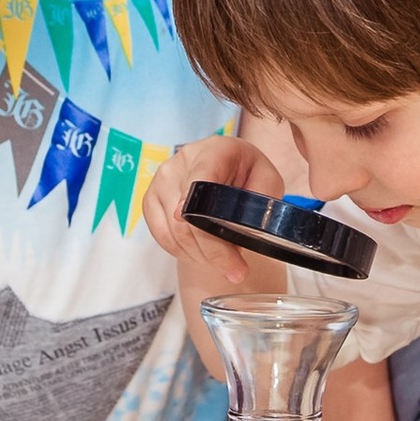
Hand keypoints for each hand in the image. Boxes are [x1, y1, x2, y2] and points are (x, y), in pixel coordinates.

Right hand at [140, 135, 280, 283]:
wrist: (229, 169)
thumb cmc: (249, 176)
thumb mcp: (268, 183)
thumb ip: (259, 203)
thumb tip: (242, 234)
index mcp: (216, 149)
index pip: (202, 179)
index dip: (199, 208)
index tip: (209, 232)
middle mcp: (183, 159)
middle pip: (189, 216)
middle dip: (213, 251)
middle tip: (236, 271)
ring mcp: (162, 178)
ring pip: (174, 231)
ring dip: (200, 255)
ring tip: (223, 263)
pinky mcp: (151, 198)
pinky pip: (161, 235)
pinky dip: (182, 252)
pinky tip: (201, 254)